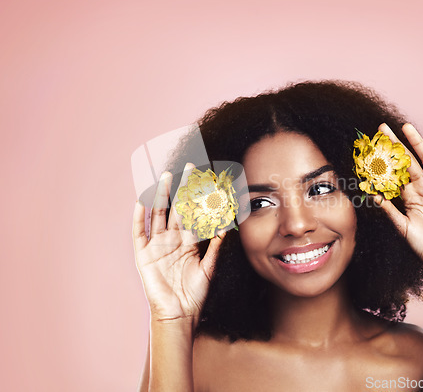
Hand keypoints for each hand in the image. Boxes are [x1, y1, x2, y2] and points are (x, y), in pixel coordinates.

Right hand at [132, 163, 223, 323]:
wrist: (179, 313)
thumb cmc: (194, 294)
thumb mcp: (208, 268)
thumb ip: (215, 248)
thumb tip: (225, 228)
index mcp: (188, 242)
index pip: (193, 214)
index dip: (198, 198)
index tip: (206, 180)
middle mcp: (172, 239)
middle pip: (176, 207)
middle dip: (182, 188)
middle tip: (187, 168)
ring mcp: (157, 245)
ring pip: (158, 214)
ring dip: (161, 195)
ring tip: (165, 176)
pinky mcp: (144, 255)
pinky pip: (140, 232)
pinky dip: (139, 217)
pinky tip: (141, 202)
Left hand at [375, 123, 422, 274]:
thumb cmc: (422, 242)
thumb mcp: (400, 225)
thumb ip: (388, 210)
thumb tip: (372, 195)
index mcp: (408, 194)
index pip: (395, 172)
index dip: (384, 159)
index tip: (372, 146)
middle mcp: (422, 187)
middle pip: (408, 160)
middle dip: (396, 144)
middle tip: (382, 129)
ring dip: (417, 143)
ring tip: (406, 128)